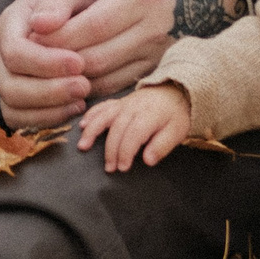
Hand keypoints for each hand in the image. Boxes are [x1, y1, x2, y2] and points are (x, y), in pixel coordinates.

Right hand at [0, 0, 108, 126]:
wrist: (87, 11)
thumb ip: (61, 0)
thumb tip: (43, 23)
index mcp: (11, 22)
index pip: (14, 51)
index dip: (45, 63)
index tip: (80, 63)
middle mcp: (1, 53)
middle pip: (9, 85)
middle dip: (49, 91)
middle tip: (85, 86)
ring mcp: (7, 77)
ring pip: (12, 107)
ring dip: (49, 109)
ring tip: (83, 99)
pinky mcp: (19, 99)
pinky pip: (20, 121)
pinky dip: (46, 121)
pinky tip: (75, 109)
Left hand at [0, 0, 245, 117]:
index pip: (90, 26)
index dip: (56, 34)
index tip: (31, 31)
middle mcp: (152, 30)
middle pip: (93, 57)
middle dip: (57, 59)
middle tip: (30, 52)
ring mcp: (158, 54)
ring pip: (104, 77)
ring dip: (71, 76)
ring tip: (47, 64)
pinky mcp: (160, 68)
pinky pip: (119, 85)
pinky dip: (93, 84)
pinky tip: (74, 74)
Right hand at [77, 83, 194, 172]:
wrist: (174, 90)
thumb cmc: (175, 115)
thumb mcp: (177, 132)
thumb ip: (162, 146)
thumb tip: (148, 160)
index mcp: (149, 116)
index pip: (134, 135)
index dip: (126, 152)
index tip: (123, 168)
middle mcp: (133, 108)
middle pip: (117, 129)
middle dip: (111, 150)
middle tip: (109, 168)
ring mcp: (123, 104)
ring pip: (104, 116)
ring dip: (92, 131)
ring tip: (83, 146)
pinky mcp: (118, 102)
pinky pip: (102, 106)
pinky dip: (91, 115)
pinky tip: (82, 125)